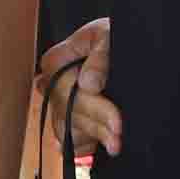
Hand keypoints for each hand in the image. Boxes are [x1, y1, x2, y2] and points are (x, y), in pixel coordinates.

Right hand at [36, 17, 120, 156]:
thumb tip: (89, 83)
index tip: (116, 119)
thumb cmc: (114, 34)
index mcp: (56, 61)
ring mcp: (60, 103)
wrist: (126, 46)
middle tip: (119, 136)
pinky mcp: (71, 119)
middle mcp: (52, 84)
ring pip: (68, 129)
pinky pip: (68, 141)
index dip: (91, 106)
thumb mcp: (110, 34)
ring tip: (116, 143)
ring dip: (94, 137)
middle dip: (96, 124)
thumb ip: (101, 55)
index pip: (65, 90)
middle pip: (68, 112)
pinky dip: (85, 144)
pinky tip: (102, 144)